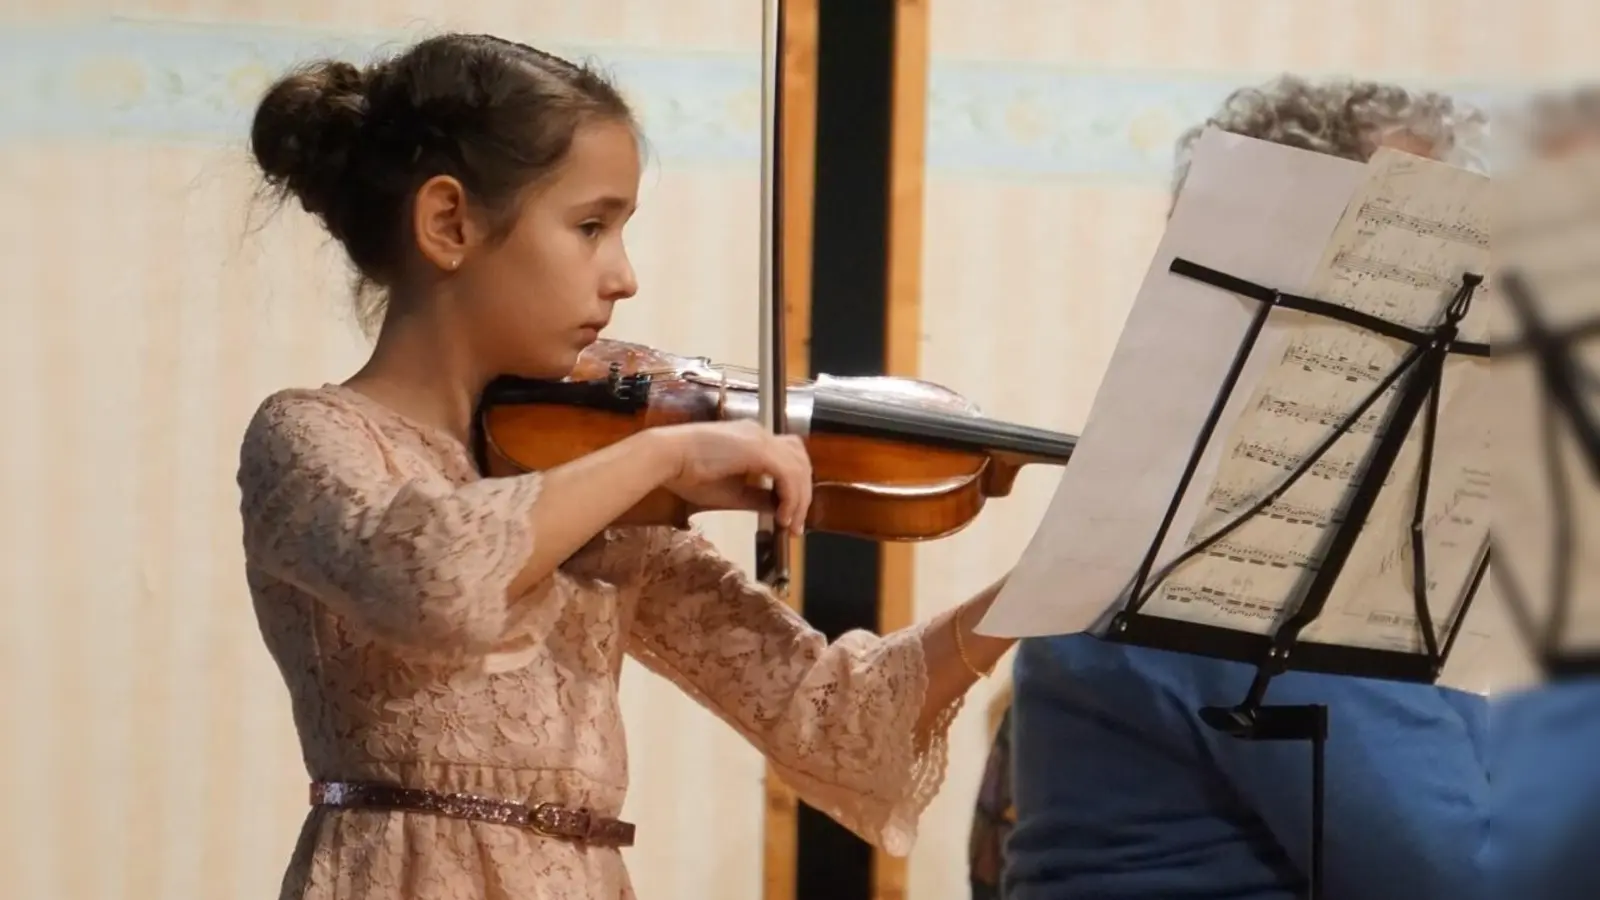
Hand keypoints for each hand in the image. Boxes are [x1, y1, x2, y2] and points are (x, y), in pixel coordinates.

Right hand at [652, 421, 811, 533]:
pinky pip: (788, 474)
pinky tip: (782, 516)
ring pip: (799, 467)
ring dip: (800, 499)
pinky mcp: (758, 449)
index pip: (788, 458)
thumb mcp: (730, 492)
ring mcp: (760, 439)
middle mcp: (760, 434)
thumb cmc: (686, 473)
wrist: (665, 457)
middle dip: (803, 495)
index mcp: (752, 439)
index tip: (790, 517)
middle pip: (800, 461)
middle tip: (796, 525)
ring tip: (790, 524)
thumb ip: (756, 497)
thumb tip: (777, 509)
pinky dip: (791, 496)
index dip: (795, 487)